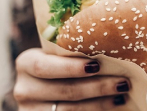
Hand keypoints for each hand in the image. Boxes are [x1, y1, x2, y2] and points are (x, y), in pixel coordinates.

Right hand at [14, 48, 129, 109]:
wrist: (41, 84)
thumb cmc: (56, 61)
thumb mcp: (55, 52)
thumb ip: (71, 50)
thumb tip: (110, 42)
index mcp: (26, 63)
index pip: (46, 66)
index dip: (71, 67)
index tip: (97, 66)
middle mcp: (24, 89)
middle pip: (64, 90)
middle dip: (97, 87)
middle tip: (122, 81)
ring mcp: (30, 110)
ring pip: (68, 110)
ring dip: (100, 103)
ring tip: (121, 94)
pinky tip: (112, 105)